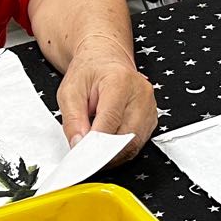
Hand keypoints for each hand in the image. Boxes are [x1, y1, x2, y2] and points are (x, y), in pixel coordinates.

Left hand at [55, 46, 156, 164]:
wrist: (104, 60)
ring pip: (134, 145)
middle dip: (104, 154)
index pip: (110, 120)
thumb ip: (72, 119)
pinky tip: (106, 147)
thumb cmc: (89, 72)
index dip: (95, 144)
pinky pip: (138, 143)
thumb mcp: (69, 91)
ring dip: (113, 156)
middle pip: (127, 137)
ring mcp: (150, 106)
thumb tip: (78, 145)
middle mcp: (141, 94)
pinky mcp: (152, 118)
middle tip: (85, 159)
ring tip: (93, 153)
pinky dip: (121, 151)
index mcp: (120, 81)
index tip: (82, 157)